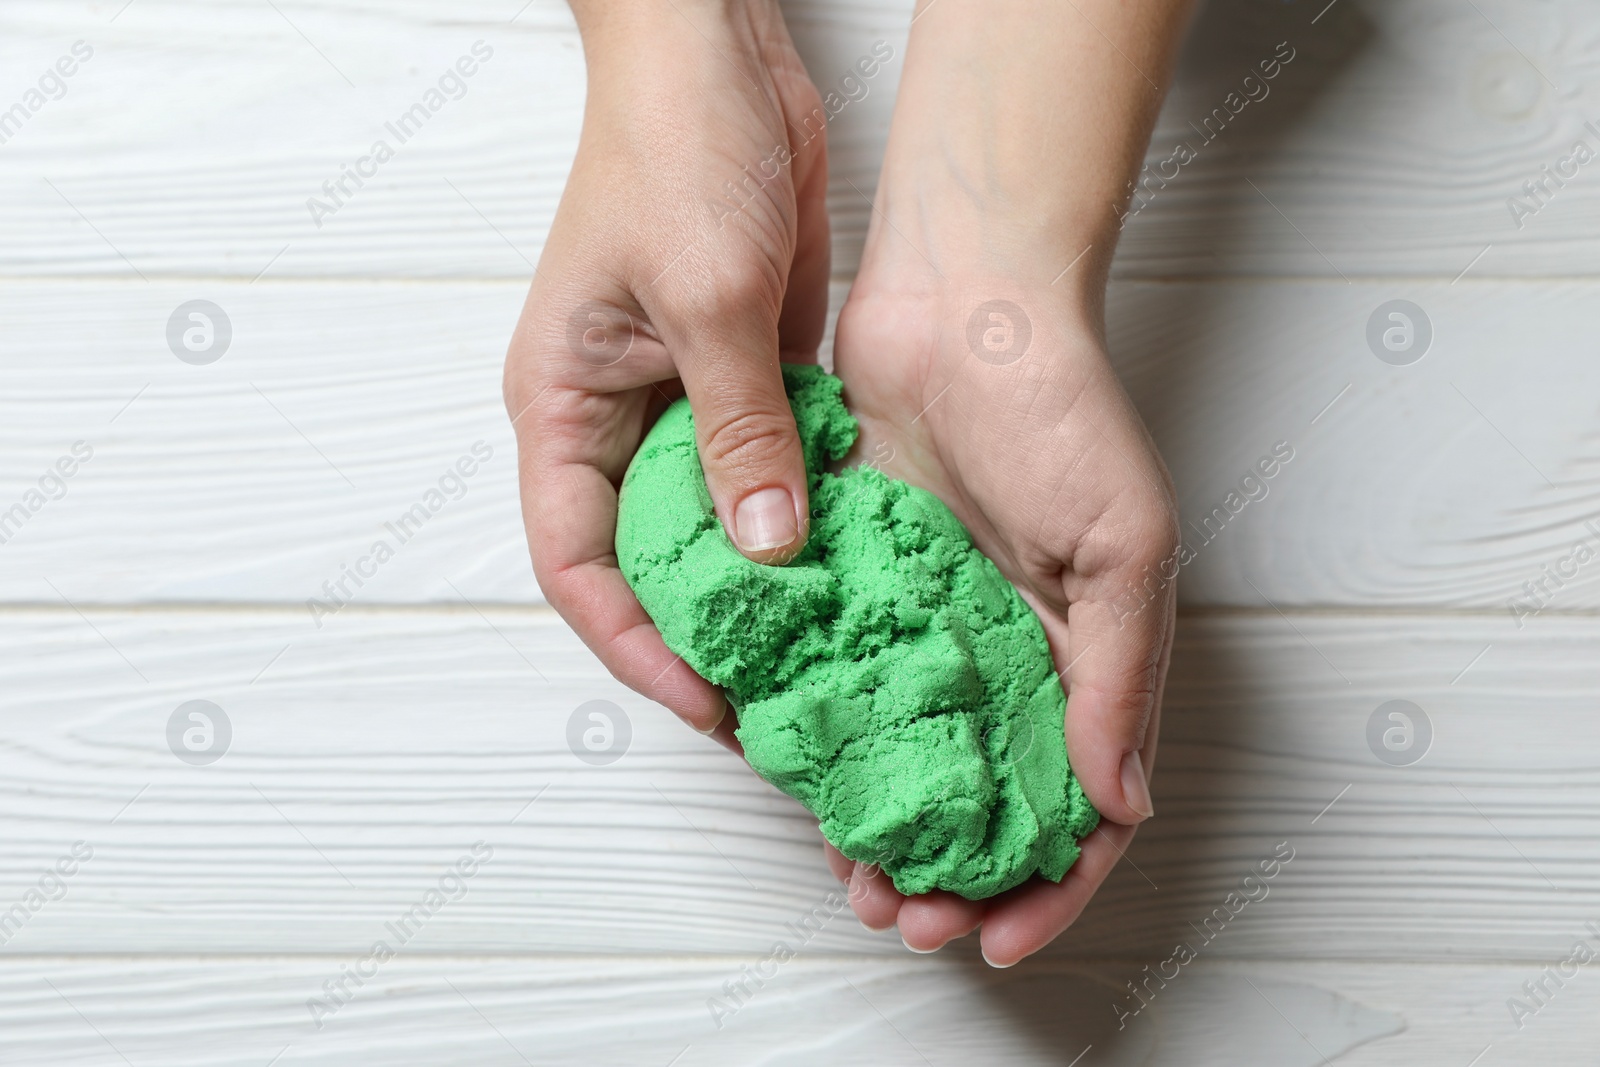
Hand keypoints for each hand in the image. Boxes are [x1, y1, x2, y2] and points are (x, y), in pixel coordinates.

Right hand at [504, 0, 828, 741]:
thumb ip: (740, 429)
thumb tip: (770, 548)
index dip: (635, 646)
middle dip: (705, 631)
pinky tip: (855, 558)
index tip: (705, 699)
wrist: (717, 51)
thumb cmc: (670, 144)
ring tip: (826, 646)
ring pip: (713, 522)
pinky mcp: (742, 373)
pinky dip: (802, 513)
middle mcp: (613, 415)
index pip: (577, 565)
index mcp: (561, 405)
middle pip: (648, 560)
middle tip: (777, 696)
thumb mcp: (708, 297)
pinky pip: (766, 468)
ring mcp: (681, 397)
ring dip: (763, 580)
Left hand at [825, 249, 1178, 965]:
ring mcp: (930, 627)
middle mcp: (1007, 654)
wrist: (961, 305)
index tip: (1000, 935)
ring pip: (910, 761)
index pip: (1084, 802)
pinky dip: (828, 743)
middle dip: (953, 873)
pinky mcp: (860, 590)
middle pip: (986, 799)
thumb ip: (1119, 674)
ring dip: (884, 828)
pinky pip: (842, 686)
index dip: (1052, 881)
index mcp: (1084, 655)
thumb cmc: (1062, 408)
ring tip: (852, 876)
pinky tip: (801, 784)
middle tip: (906, 916)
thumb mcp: (1123, 542)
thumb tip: (1119, 802)